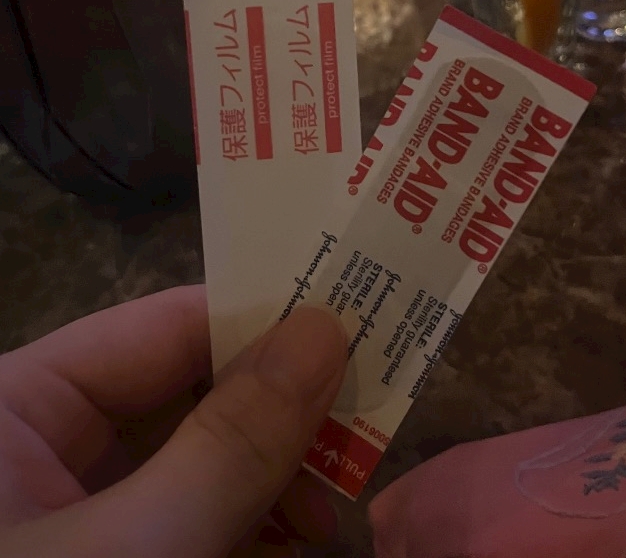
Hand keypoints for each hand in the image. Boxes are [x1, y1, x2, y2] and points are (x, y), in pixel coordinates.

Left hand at [0, 287, 347, 556]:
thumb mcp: (136, 544)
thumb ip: (229, 445)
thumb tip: (326, 328)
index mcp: (16, 406)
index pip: (163, 327)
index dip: (263, 323)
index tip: (355, 330)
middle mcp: (46, 448)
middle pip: (191, 397)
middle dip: (279, 420)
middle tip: (360, 431)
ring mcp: (77, 514)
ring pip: (199, 465)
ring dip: (275, 483)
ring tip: (332, 513)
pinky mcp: (110, 554)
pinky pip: (189, 523)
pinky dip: (248, 530)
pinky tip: (295, 543)